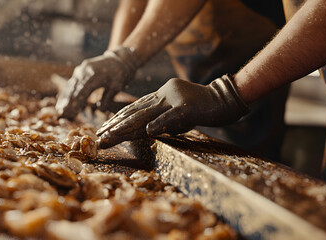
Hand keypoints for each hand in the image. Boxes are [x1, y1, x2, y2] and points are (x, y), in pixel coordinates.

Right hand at [55, 47, 140, 118]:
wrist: (117, 60)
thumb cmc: (118, 75)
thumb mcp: (116, 87)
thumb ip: (108, 98)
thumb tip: (101, 110)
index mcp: (95, 75)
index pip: (83, 90)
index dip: (77, 102)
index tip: (71, 112)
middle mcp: (85, 71)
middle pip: (75, 88)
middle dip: (68, 102)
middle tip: (62, 114)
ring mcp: (80, 70)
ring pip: (71, 86)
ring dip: (65, 98)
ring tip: (60, 111)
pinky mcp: (79, 71)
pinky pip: (72, 83)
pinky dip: (67, 93)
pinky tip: (62, 103)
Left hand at [96, 75, 248, 148]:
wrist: (226, 98)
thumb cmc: (204, 107)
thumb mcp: (179, 113)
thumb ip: (164, 119)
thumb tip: (149, 130)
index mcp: (161, 94)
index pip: (135, 106)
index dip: (117, 118)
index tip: (103, 129)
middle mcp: (164, 93)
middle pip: (135, 110)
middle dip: (115, 124)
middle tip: (99, 136)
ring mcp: (175, 99)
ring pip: (146, 113)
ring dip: (127, 126)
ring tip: (111, 136)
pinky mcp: (188, 106)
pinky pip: (171, 116)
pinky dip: (158, 124)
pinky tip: (146, 132)